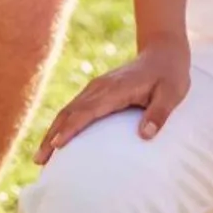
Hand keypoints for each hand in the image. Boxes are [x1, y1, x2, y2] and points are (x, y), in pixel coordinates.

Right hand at [34, 41, 191, 164]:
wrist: (163, 51)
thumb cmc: (170, 74)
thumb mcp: (173, 93)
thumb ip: (159, 114)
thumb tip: (145, 135)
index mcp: (116, 89)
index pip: (88, 110)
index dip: (72, 127)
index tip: (57, 145)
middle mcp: (101, 87)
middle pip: (70, 112)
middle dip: (52, 136)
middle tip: (39, 161)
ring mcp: (96, 88)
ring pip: (68, 110)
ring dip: (52, 132)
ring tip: (40, 158)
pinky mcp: (97, 91)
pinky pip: (74, 108)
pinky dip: (62, 125)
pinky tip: (55, 141)